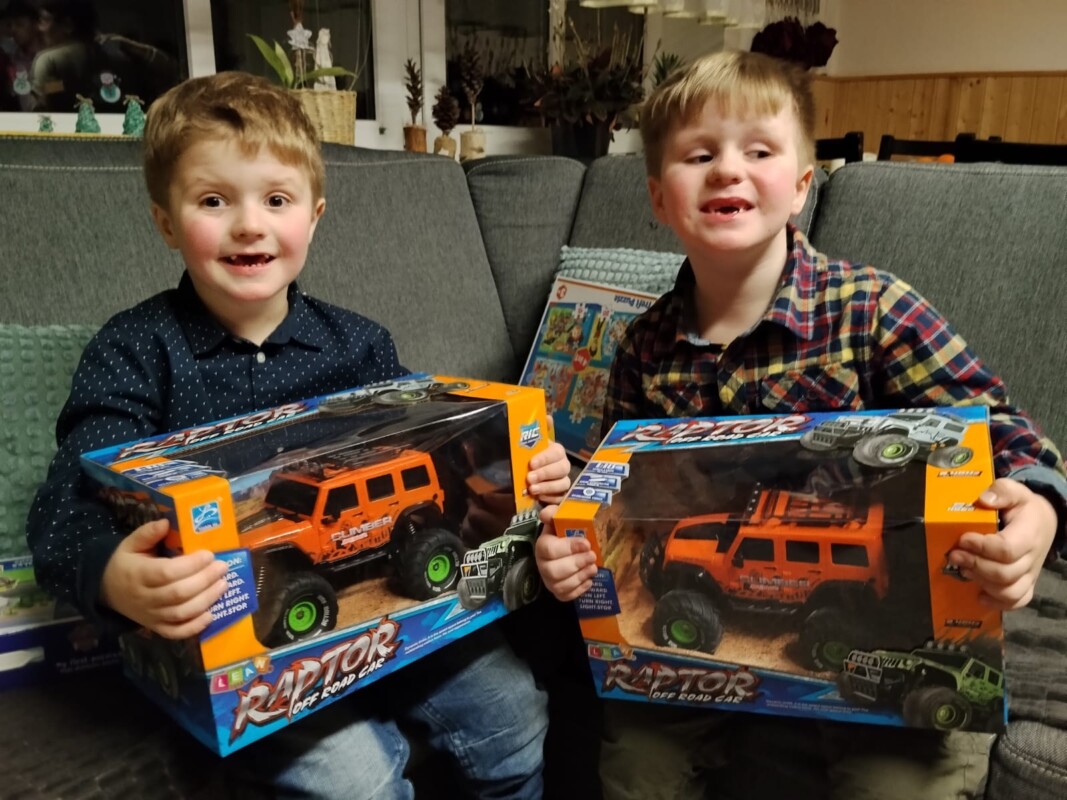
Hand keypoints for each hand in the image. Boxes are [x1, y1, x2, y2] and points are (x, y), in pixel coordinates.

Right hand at [100, 519, 229, 638]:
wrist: (107, 590)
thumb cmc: (126, 563)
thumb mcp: (131, 544)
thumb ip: (147, 533)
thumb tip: (165, 522)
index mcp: (138, 574)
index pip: (166, 572)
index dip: (191, 565)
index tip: (209, 555)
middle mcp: (144, 598)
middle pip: (178, 593)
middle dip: (205, 580)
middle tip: (222, 567)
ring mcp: (150, 616)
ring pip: (180, 614)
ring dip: (206, 600)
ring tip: (223, 585)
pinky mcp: (156, 627)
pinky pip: (176, 632)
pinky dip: (194, 627)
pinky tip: (211, 615)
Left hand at [527, 442, 571, 504]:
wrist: (522, 475)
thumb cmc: (523, 461)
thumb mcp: (522, 455)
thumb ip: (523, 456)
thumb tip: (519, 460)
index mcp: (555, 451)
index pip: (556, 452)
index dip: (545, 458)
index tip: (532, 464)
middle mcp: (562, 464)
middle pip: (562, 468)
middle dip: (545, 473)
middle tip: (530, 478)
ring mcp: (563, 480)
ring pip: (564, 484)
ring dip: (548, 487)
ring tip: (532, 490)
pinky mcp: (561, 494)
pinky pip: (561, 497)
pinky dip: (551, 498)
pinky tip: (539, 497)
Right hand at [535, 521, 597, 601]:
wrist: (570, 544)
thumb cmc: (567, 531)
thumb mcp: (561, 517)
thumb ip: (554, 513)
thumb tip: (546, 514)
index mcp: (542, 546)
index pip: (549, 549)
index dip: (568, 547)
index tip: (586, 543)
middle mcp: (543, 565)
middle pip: (554, 570)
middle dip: (576, 564)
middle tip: (593, 556)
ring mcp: (550, 580)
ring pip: (560, 585)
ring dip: (579, 577)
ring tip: (593, 568)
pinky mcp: (559, 592)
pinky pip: (566, 596)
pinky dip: (579, 590)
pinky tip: (589, 580)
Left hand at [947, 478, 1057, 609]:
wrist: (1043, 522)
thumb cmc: (1023, 507)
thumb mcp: (1015, 491)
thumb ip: (1001, 491)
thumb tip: (984, 499)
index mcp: (1029, 534)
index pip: (1007, 549)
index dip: (982, 547)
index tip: (963, 539)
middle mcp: (1032, 558)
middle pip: (1005, 573)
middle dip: (975, 566)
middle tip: (954, 555)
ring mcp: (1030, 574)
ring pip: (1009, 592)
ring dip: (982, 583)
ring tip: (963, 571)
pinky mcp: (1025, 584)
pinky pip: (1016, 602)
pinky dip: (997, 603)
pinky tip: (979, 595)